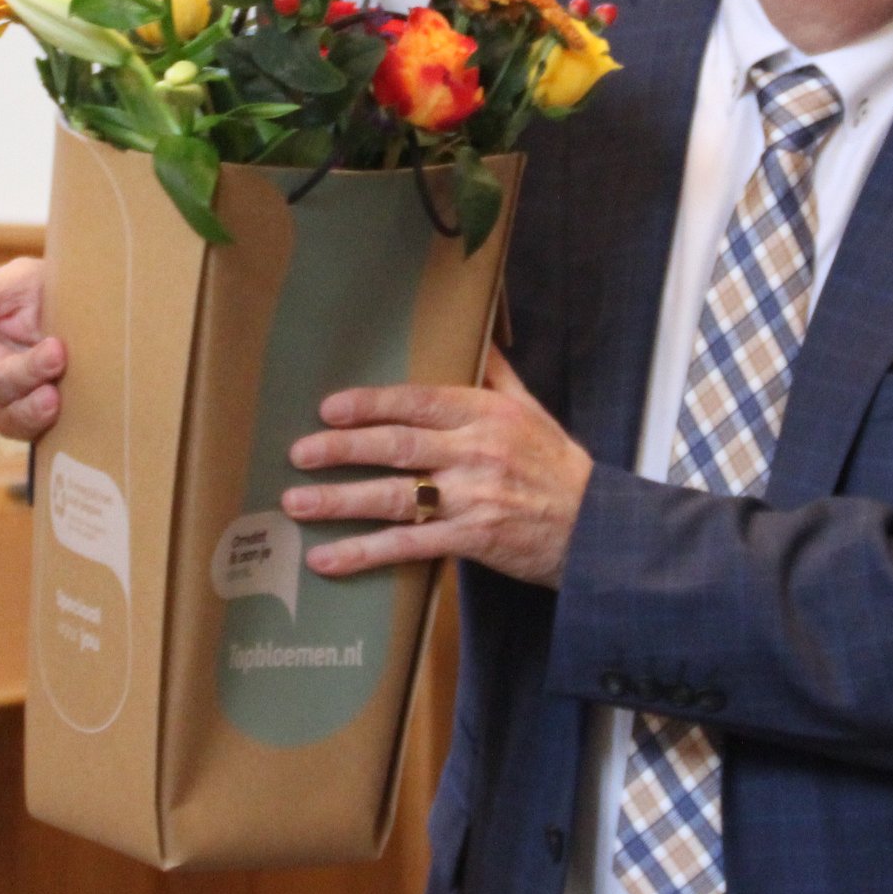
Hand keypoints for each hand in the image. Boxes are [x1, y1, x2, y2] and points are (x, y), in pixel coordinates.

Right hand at [0, 258, 64, 441]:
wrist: (109, 304)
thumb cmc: (56, 287)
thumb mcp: (17, 282)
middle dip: (12, 373)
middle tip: (52, 352)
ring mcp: (16, 395)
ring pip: (3, 411)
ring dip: (29, 399)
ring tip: (58, 375)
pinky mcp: (42, 414)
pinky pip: (26, 428)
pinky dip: (37, 416)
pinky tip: (55, 399)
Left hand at [281, 348, 592, 587]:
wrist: (595, 529)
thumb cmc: (557, 466)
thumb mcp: (532, 409)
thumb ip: (496, 374)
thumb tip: (475, 335)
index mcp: (486, 413)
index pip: (419, 401)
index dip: (371, 403)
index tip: (329, 407)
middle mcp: (476, 452)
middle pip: (398, 446)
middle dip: (343, 448)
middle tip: (299, 452)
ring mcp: (473, 498)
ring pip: (396, 497)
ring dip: (340, 501)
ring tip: (296, 502)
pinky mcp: (472, 540)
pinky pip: (409, 546)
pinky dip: (365, 553)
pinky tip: (327, 559)